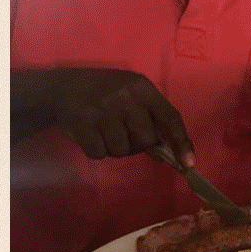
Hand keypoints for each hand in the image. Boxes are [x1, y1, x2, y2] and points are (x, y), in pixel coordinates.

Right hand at [45, 67, 192, 163]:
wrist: (62, 86)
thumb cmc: (106, 94)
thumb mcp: (132, 96)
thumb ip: (151, 119)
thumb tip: (167, 154)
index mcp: (142, 88)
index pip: (170, 117)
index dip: (181, 142)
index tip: (188, 164)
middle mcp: (124, 97)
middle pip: (146, 139)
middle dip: (138, 146)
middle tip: (125, 136)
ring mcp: (102, 110)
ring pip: (122, 149)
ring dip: (115, 148)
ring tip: (105, 133)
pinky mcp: (81, 123)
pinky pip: (99, 153)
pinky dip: (97, 150)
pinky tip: (91, 135)